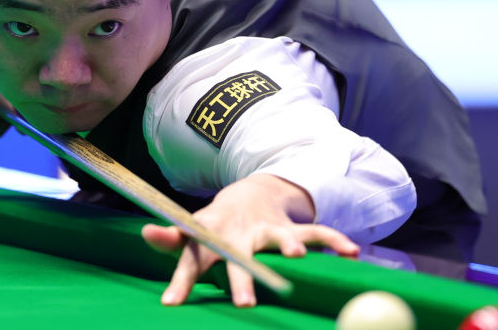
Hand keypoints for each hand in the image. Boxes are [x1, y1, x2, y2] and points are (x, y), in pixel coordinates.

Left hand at [141, 173, 358, 306]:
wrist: (249, 193)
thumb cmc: (215, 225)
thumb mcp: (192, 232)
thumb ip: (172, 239)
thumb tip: (146, 232)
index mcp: (212, 238)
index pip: (192, 261)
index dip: (182, 282)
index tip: (171, 304)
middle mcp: (240, 233)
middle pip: (239, 257)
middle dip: (243, 278)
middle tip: (244, 302)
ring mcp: (267, 229)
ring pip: (280, 237)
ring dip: (289, 243)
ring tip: (298, 254)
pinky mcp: (291, 226)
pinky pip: (317, 232)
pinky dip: (334, 241)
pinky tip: (351, 253)